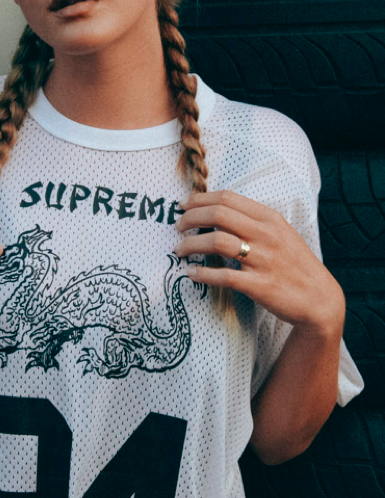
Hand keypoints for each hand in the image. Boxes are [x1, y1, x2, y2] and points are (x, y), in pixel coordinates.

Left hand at [175, 190, 344, 338]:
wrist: (320, 299)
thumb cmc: (294, 264)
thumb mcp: (280, 233)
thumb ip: (253, 221)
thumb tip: (216, 212)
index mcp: (270, 218)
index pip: (228, 198)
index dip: (200, 199)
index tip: (184, 205)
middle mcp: (266, 235)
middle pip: (218, 214)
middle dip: (191, 217)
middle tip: (178, 226)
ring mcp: (263, 260)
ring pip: (217, 241)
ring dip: (191, 244)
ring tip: (179, 250)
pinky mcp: (260, 285)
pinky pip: (224, 276)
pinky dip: (203, 273)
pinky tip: (192, 273)